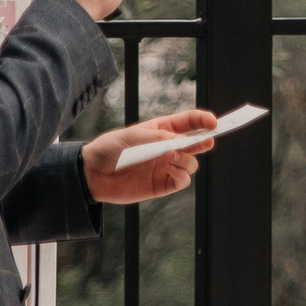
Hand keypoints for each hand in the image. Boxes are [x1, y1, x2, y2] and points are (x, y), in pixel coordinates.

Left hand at [83, 108, 217, 203]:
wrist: (91, 174)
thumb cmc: (110, 148)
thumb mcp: (133, 136)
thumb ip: (159, 138)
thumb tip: (182, 142)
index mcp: (162, 130)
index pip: (189, 122)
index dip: (203, 121)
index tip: (213, 123)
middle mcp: (168, 148)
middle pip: (196, 143)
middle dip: (205, 140)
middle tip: (208, 140)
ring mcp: (166, 167)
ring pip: (191, 164)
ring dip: (187, 160)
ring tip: (171, 158)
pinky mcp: (161, 185)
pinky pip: (182, 181)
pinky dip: (181, 176)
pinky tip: (170, 171)